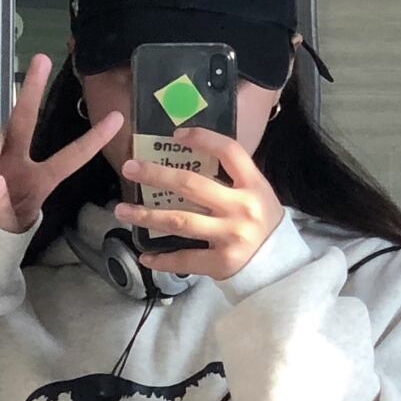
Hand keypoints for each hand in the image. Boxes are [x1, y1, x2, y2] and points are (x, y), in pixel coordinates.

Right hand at [0, 53, 122, 233]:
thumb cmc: (0, 229)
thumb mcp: (9, 228)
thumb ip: (3, 209)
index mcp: (40, 177)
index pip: (71, 156)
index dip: (94, 139)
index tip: (118, 117)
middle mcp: (16, 159)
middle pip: (24, 117)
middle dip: (32, 88)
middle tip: (42, 60)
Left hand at [114, 126, 284, 280]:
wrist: (279, 266)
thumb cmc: (263, 224)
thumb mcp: (257, 194)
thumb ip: (231, 179)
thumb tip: (188, 159)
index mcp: (253, 184)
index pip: (229, 151)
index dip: (202, 139)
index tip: (176, 134)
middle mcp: (241, 208)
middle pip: (191, 185)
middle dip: (156, 174)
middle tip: (129, 168)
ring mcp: (231, 236)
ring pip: (180, 221)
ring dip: (146, 215)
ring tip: (121, 210)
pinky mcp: (221, 262)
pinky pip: (185, 259)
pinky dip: (162, 259)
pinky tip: (144, 255)